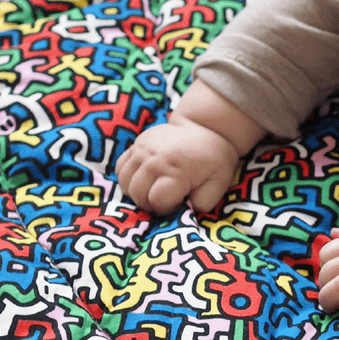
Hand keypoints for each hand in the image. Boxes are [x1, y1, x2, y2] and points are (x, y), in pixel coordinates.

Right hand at [115, 79, 265, 214]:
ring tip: (154, 189)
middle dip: (150, 203)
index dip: (168, 208)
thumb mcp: (218, 184)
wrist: (205, 128)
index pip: (157, 202)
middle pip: (137, 194)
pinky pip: (120, 168)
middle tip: (165, 199)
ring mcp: (142, 150)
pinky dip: (129, 178)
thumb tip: (185, 211)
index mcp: (176, 171)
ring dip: (137, 192)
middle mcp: (155, 160)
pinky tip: (145, 178)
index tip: (179, 201)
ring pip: (125, 183)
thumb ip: (203, 203)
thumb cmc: (214, 160)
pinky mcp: (136, 144)